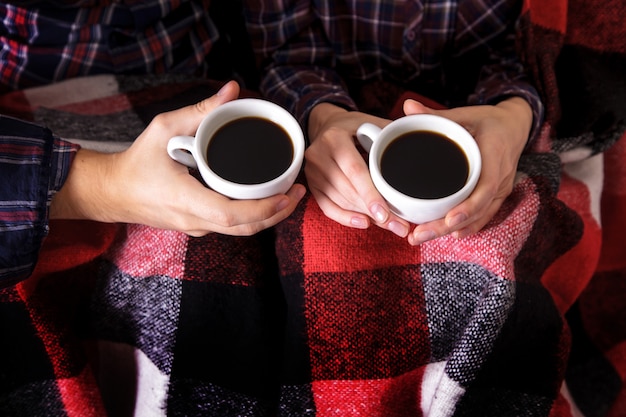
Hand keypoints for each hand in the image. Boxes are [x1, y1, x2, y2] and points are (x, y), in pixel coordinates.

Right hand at [50, 80, 305, 235]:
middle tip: (300, 192)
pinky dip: (252, 219)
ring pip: (240, 232)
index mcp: (187, 201)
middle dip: (278, 213)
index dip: (265, 209)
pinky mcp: (196, 227)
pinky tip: (264, 201)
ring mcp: (195, 228)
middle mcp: (194, 221)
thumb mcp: (164, 128)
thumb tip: (231, 90)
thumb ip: (200, 109)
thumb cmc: (135, 162)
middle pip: (246, 229)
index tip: (288, 194)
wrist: (111, 193)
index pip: (233, 215)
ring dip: (268, 218)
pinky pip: (230, 229)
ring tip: (289, 197)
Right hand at [305, 103, 409, 237]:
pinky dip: (346, 218)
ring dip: (365, 216)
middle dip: (374, 211)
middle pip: (348, 190)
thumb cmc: (353, 127)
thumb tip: (417, 145)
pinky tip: (364, 223)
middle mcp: (319, 156)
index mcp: (335, 139)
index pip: (354, 171)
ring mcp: (312, 172)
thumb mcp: (371, 123)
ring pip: (340, 201)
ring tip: (389, 225)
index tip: (386, 214)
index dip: (370, 194)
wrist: (325, 126)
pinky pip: (328, 207)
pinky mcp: (311, 185)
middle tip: (399, 226)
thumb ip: (390, 135)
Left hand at [402, 97, 531, 244]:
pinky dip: (467, 227)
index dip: (469, 206)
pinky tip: (448, 235)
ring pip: (479, 217)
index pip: (486, 187)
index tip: (450, 219)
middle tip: (418, 235)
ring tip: (421, 238)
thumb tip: (407, 107)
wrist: (515, 126)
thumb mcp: (464, 114)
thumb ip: (435, 114)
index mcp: (494, 154)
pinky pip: (484, 216)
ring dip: (451, 231)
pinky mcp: (497, 196)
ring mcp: (501, 188)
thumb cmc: (487, 120)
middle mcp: (501, 176)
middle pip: (478, 210)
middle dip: (447, 226)